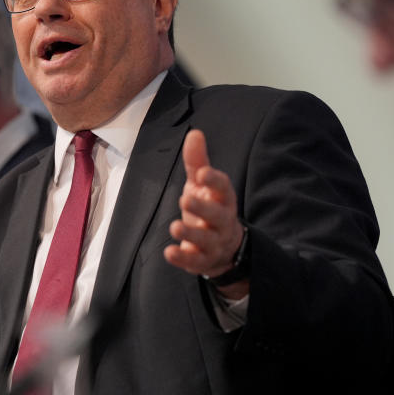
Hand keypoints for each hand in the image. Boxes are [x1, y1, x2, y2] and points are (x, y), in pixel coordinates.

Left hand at [164, 130, 246, 296]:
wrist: (223, 249)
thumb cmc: (209, 208)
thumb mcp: (201, 184)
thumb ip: (198, 162)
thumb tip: (195, 133)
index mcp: (223, 199)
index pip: (224, 188)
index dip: (215, 181)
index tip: (203, 173)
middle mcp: (222, 222)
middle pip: (217, 216)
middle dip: (203, 208)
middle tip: (185, 199)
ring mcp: (214, 243)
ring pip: (206, 240)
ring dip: (191, 234)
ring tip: (175, 226)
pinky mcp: (202, 261)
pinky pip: (194, 261)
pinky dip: (182, 258)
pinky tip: (169, 252)